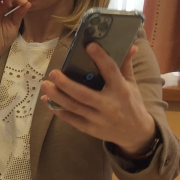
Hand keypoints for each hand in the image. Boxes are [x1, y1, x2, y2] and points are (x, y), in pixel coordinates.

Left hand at [39, 44, 155, 153]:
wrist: (135, 133)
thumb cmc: (131, 104)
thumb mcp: (132, 85)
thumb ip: (126, 65)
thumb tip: (130, 46)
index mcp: (121, 90)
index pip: (111, 71)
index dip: (100, 58)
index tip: (89, 46)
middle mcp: (108, 105)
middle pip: (84, 94)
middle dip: (66, 84)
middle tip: (53, 73)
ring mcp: (98, 119)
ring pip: (74, 107)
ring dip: (57, 96)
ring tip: (45, 85)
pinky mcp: (89, 128)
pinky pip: (70, 119)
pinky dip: (57, 110)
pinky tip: (46, 100)